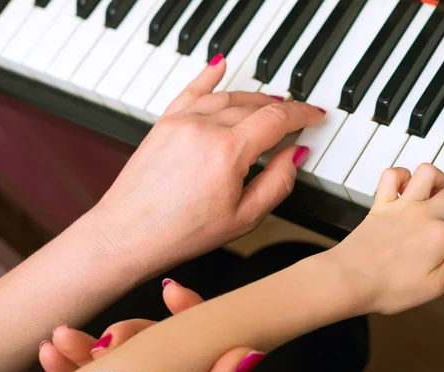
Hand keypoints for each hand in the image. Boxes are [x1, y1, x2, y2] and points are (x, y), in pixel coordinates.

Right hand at [39, 280, 261, 371]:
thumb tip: (246, 354)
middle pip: (150, 342)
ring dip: (84, 348)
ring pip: (113, 359)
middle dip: (125, 333)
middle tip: (108, 338)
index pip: (199, 334)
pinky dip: (68, 369)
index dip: (189, 309)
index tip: (174, 294)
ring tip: (62, 340)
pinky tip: (52, 357)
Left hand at [91, 56, 324, 276]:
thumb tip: (295, 155)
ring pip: (227, 97)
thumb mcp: (244, 218)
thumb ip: (277, 182)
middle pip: (254, 105)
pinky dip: (208, 76)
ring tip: (270, 104)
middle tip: (296, 118)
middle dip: (281, 109)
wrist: (128, 234)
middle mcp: (204, 128)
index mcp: (228, 151)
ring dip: (254, 98)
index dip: (302, 114)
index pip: (276, 119)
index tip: (315, 115)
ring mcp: (181, 122)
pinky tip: (219, 65)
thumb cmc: (181, 232)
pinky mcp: (164, 123)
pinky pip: (191, 90)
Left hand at [327, 164, 443, 314]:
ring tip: (438, 199)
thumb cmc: (386, 288)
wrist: (347, 280)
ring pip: (427, 172)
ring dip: (438, 181)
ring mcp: (400, 207)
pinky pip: (391, 175)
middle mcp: (422, 215)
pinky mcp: (380, 205)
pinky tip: (406, 190)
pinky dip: (401, 176)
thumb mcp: (434, 285)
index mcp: (439, 238)